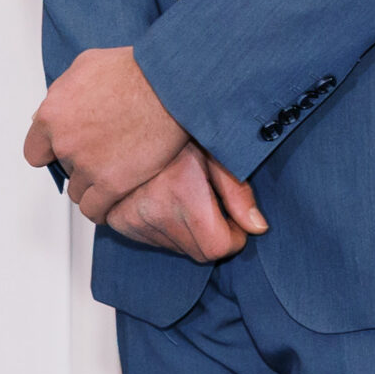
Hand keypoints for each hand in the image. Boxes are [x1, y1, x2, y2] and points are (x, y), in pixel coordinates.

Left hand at [24, 46, 191, 219]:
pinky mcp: (114, 183)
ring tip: (113, 175)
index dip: (55, 151)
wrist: (174, 84)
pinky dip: (102, 209)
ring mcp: (88, 165)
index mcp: (52, 114)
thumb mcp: (87, 64)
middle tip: (106, 152)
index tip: (71, 149)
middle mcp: (65, 142)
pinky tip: (111, 201)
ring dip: (93, 185)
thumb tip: (57, 101)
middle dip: (82, 162)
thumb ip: (64, 88)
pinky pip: (94, 209)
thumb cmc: (139, 68)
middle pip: (64, 170)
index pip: (36, 151)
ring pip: (78, 191)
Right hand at [103, 144, 268, 261]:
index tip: (237, 221)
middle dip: (215, 235)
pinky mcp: (116, 221)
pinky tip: (170, 201)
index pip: (217, 247)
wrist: (129, 121)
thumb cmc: (178, 129)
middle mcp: (152, 212)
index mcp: (181, 195)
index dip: (235, 237)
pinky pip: (153, 241)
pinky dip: (168, 229)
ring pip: (176, 248)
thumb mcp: (217, 152)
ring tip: (190, 197)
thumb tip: (258, 227)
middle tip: (216, 205)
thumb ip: (238, 193)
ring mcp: (130, 219)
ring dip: (191, 233)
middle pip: (198, 252)